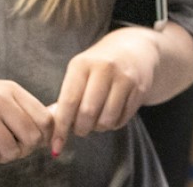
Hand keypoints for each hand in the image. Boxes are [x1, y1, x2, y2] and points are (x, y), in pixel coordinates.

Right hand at [0, 77, 52, 168]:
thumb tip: (47, 133)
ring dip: (1, 157)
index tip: (34, 144)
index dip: (44, 138)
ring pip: (11, 151)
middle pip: (31, 138)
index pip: (45, 119)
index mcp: (10, 90)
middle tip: (8, 148)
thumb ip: (18, 109)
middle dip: (22, 150)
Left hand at [51, 27, 158, 154]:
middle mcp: (103, 69)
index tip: (55, 144)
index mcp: (81, 64)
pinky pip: (123, 119)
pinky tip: (109, 117)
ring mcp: (124, 79)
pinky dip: (113, 125)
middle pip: (88, 112)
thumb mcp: (79, 71)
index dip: (61, 125)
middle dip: (80, 129)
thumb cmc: (97, 65)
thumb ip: (67, 94)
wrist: (133, 49)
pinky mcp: (140, 89)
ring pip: (107, 119)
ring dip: (98, 128)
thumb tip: (53, 122)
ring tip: (94, 123)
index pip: (69, 100)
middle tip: (79, 130)